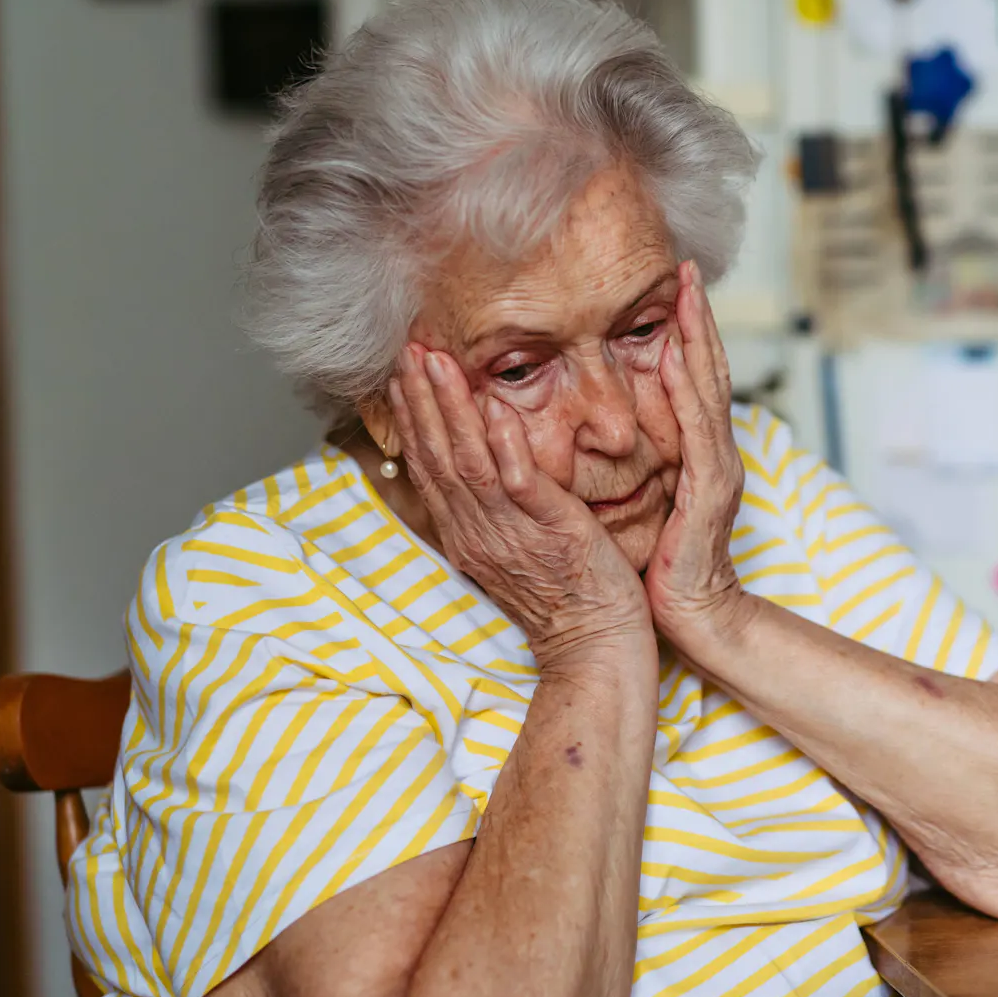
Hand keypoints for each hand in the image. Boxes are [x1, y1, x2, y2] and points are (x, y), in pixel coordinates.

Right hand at [390, 343, 651, 667]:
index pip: (429, 466)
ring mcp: (509, 532)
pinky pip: (519, 485)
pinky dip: (506, 447)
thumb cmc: (565, 597)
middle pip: (437, 456)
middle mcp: (477, 531)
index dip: (413, 418)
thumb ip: (493, 508)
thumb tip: (483, 465)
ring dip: (450, 408)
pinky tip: (498, 411)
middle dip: (420, 399)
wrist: (595, 646)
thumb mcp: (514, 549)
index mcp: (467, 533)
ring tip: (436, 363)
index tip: (402, 375)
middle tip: (408, 350)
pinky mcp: (549, 532)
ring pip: (468, 461)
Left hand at [646, 261, 750, 648]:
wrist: (697, 618)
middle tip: (687, 268)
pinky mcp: (708, 493)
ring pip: (707, 391)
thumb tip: (608, 430)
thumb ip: (641, 463)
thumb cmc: (665, 565)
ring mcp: (717, 470)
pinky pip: (697, 432)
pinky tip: (674, 358)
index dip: (685, 331)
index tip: (673, 285)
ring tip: (686, 294)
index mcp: (697, 454)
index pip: (690, 380)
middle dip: (699, 318)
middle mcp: (714, 453)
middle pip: (706, 371)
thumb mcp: (650, 502)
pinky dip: (686, 391)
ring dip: (697, 338)